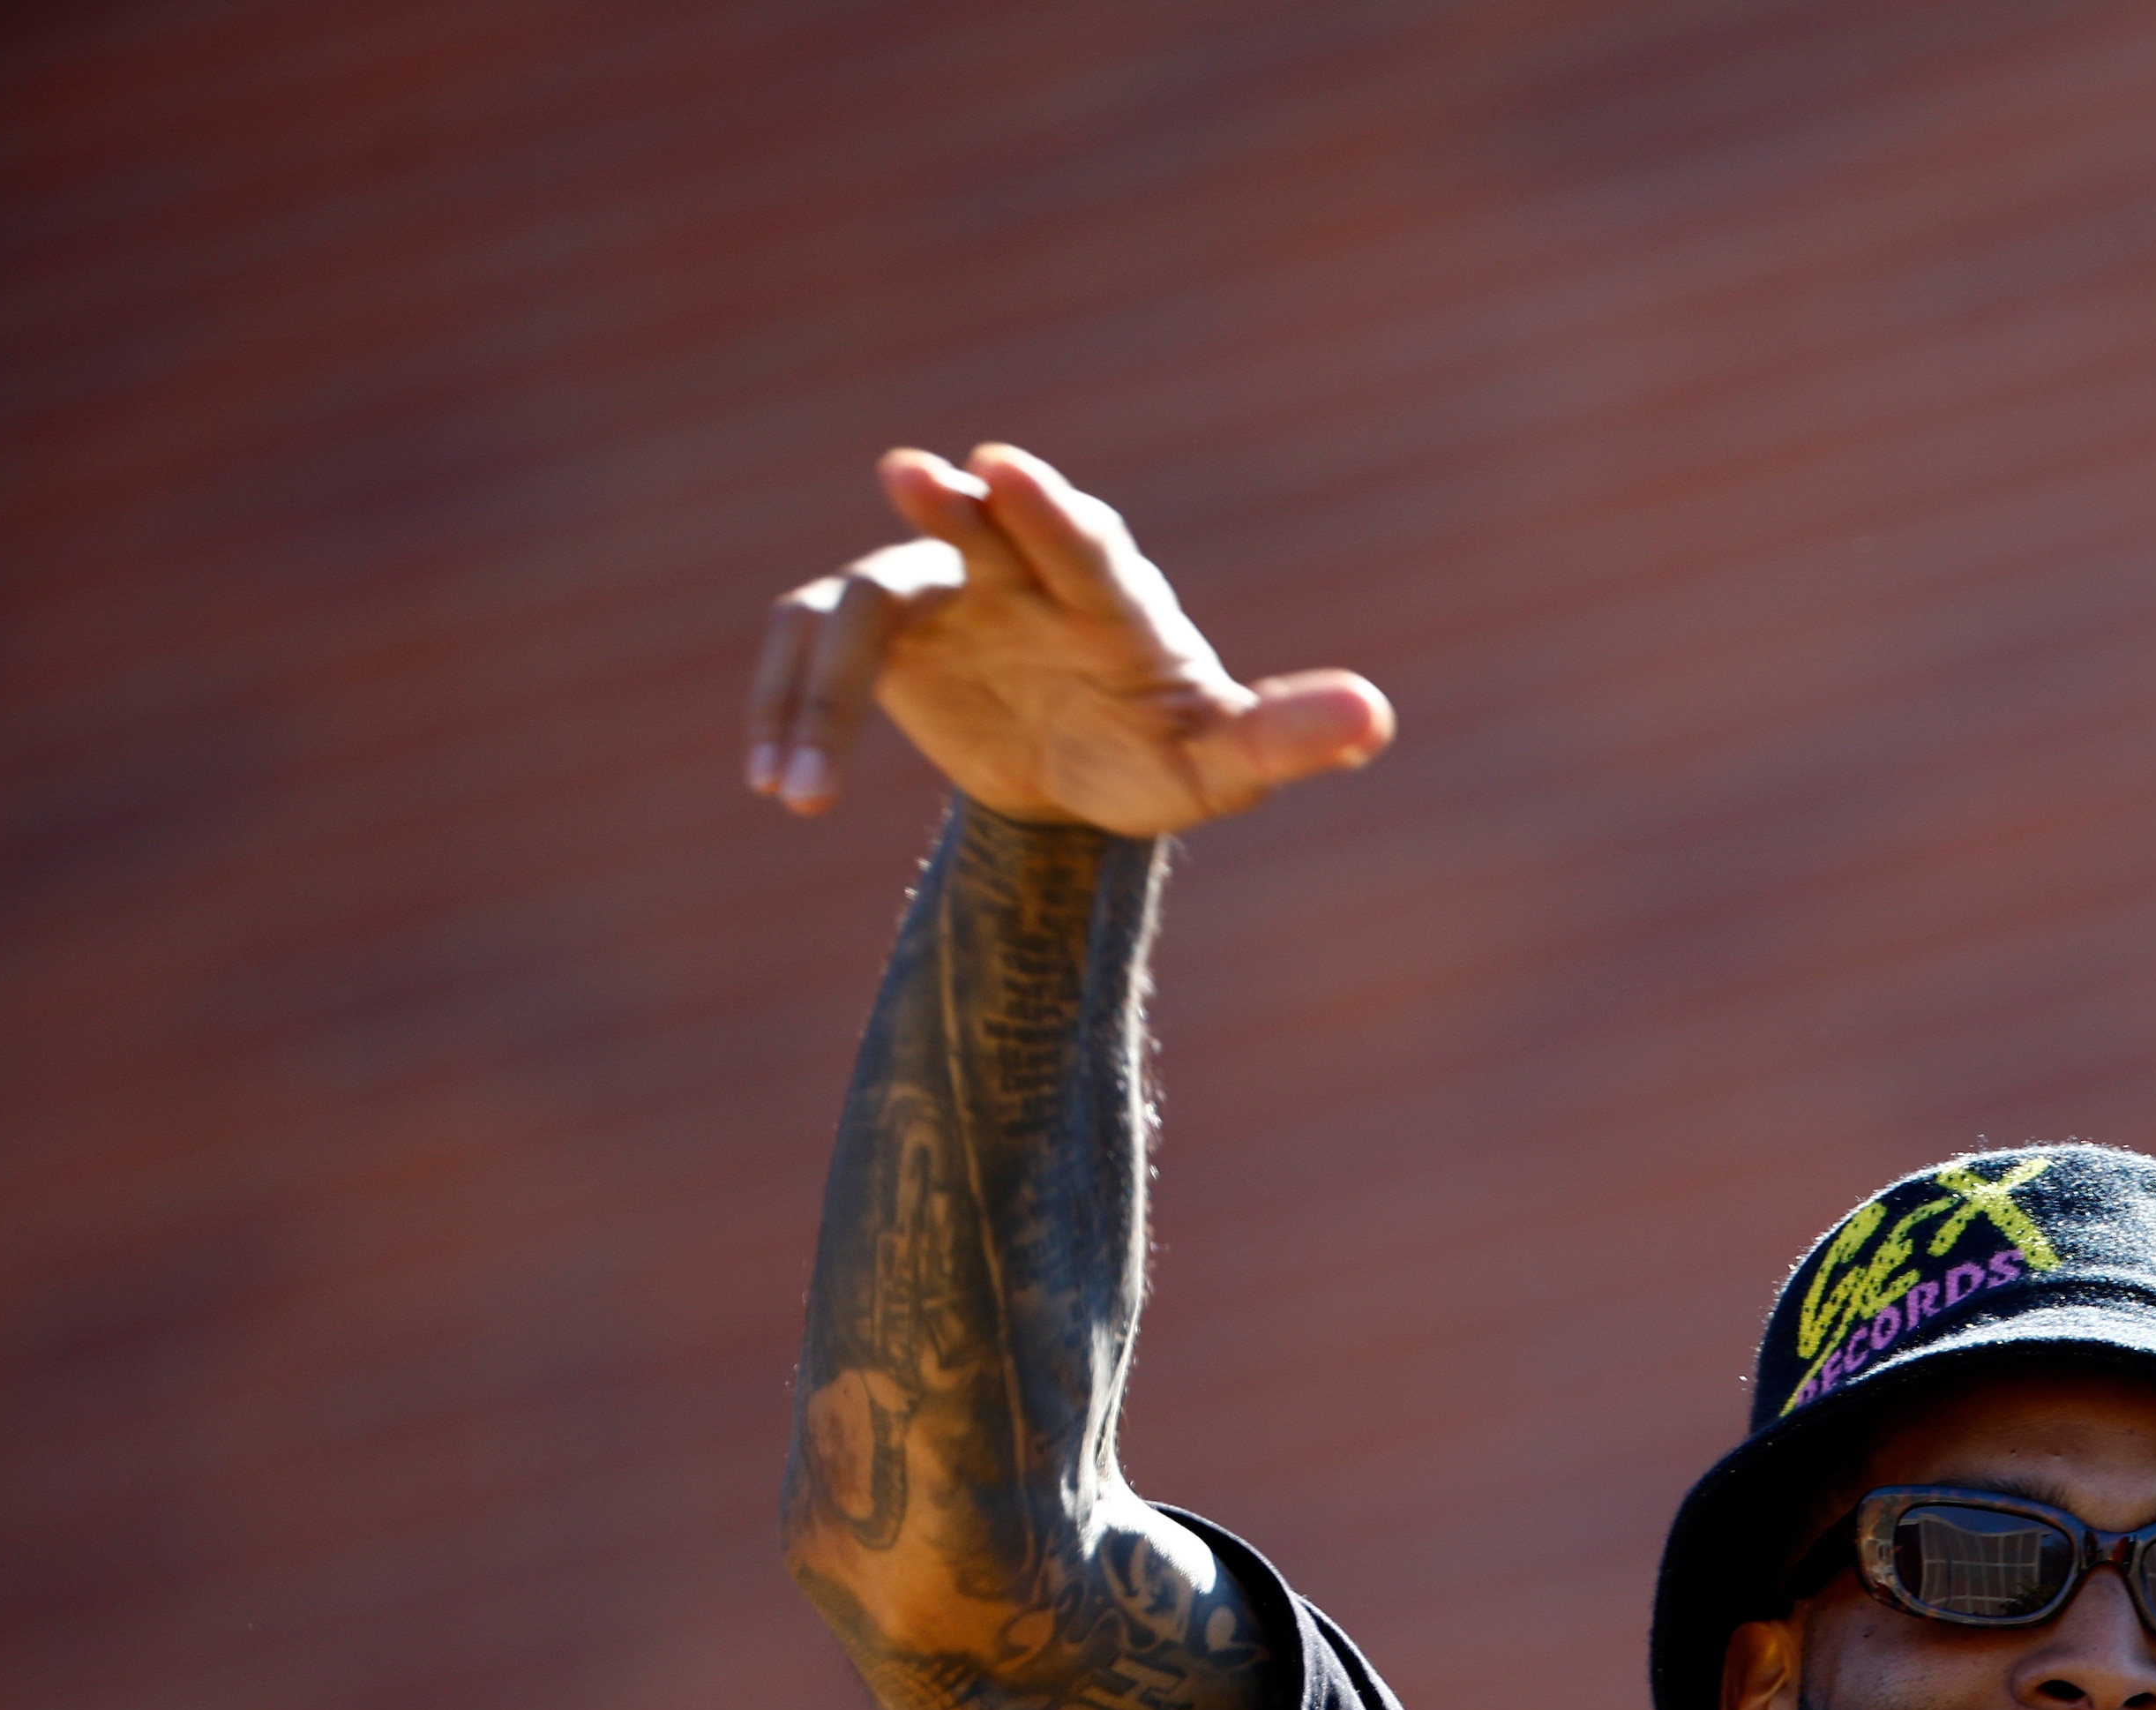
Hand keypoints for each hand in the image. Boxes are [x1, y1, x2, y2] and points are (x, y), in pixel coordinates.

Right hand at [743, 444, 1391, 832]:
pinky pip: (807, 648)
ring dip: (825, 691)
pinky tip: (778, 788)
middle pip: (974, 524)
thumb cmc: (1160, 756)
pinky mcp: (874, 630)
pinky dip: (789, 710)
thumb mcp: (1220, 767)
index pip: (1083, 542)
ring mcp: (938, 590)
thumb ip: (1285, 739)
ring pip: (867, 602)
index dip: (1051, 510)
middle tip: (913, 474)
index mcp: (1108, 594)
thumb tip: (1378, 718)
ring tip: (801, 792)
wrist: (1077, 774)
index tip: (1008, 471)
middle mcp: (1016, 570)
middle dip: (948, 503)